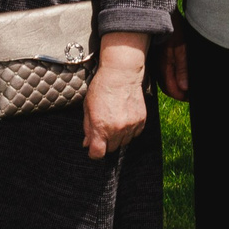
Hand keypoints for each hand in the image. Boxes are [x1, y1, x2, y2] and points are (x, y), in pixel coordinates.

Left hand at [83, 39, 148, 158]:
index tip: (93, 148)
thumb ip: (88, 128)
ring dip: (118, 137)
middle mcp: (116, 129)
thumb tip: (87, 144)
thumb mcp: (88, 107)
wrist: (121, 75)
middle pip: (111, 149)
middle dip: (106, 143)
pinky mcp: (141, 121)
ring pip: (124, 143)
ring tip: (114, 121)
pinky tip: (124, 118)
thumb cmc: (101, 88)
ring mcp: (130, 125)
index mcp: (100, 126)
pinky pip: (134, 134)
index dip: (94, 153)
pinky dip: (129, 131)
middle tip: (103, 129)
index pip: (98, 153)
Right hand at [159, 16, 189, 100]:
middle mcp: (157, 66)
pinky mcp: (156, 57)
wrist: (160, 12)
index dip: (183, 96)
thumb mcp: (182, 47)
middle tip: (190, 94)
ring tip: (187, 86)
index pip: (172, 90)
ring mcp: (155, 62)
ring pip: (164, 81)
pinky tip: (178, 75)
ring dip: (174, 85)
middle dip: (179, 93)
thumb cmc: (173, 28)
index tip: (191, 98)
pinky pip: (162, 72)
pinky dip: (170, 77)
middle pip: (167, 88)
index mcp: (164, 66)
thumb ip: (182, 68)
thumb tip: (184, 88)